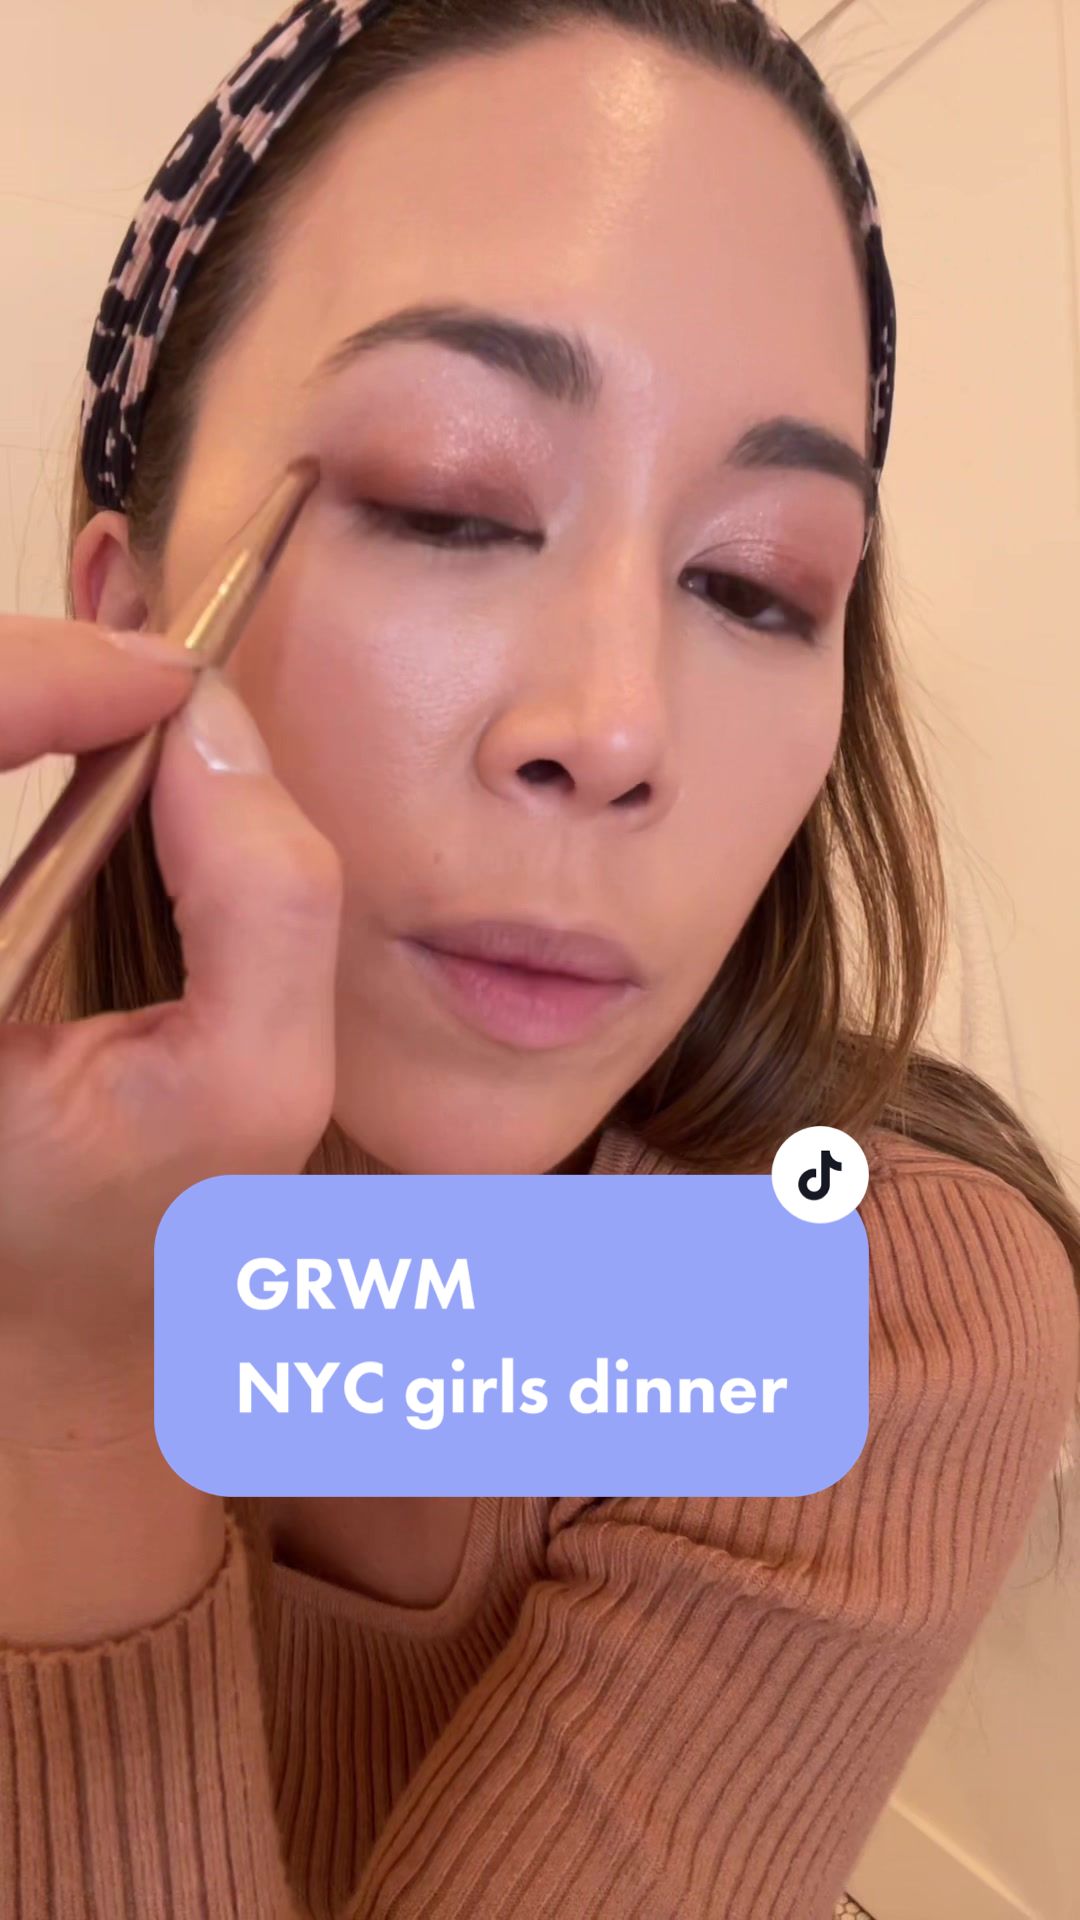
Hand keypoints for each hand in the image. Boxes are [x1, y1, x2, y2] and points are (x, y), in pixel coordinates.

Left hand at [0, 613, 341, 1440]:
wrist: (50, 1325)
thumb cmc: (144, 1235)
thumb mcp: (253, 1091)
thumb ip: (265, 899)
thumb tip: (215, 730)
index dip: (40, 677)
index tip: (163, 678)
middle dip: (32, 678)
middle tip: (147, 684)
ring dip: (19, 704)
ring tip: (119, 699)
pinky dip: (10, 737)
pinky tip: (64, 737)